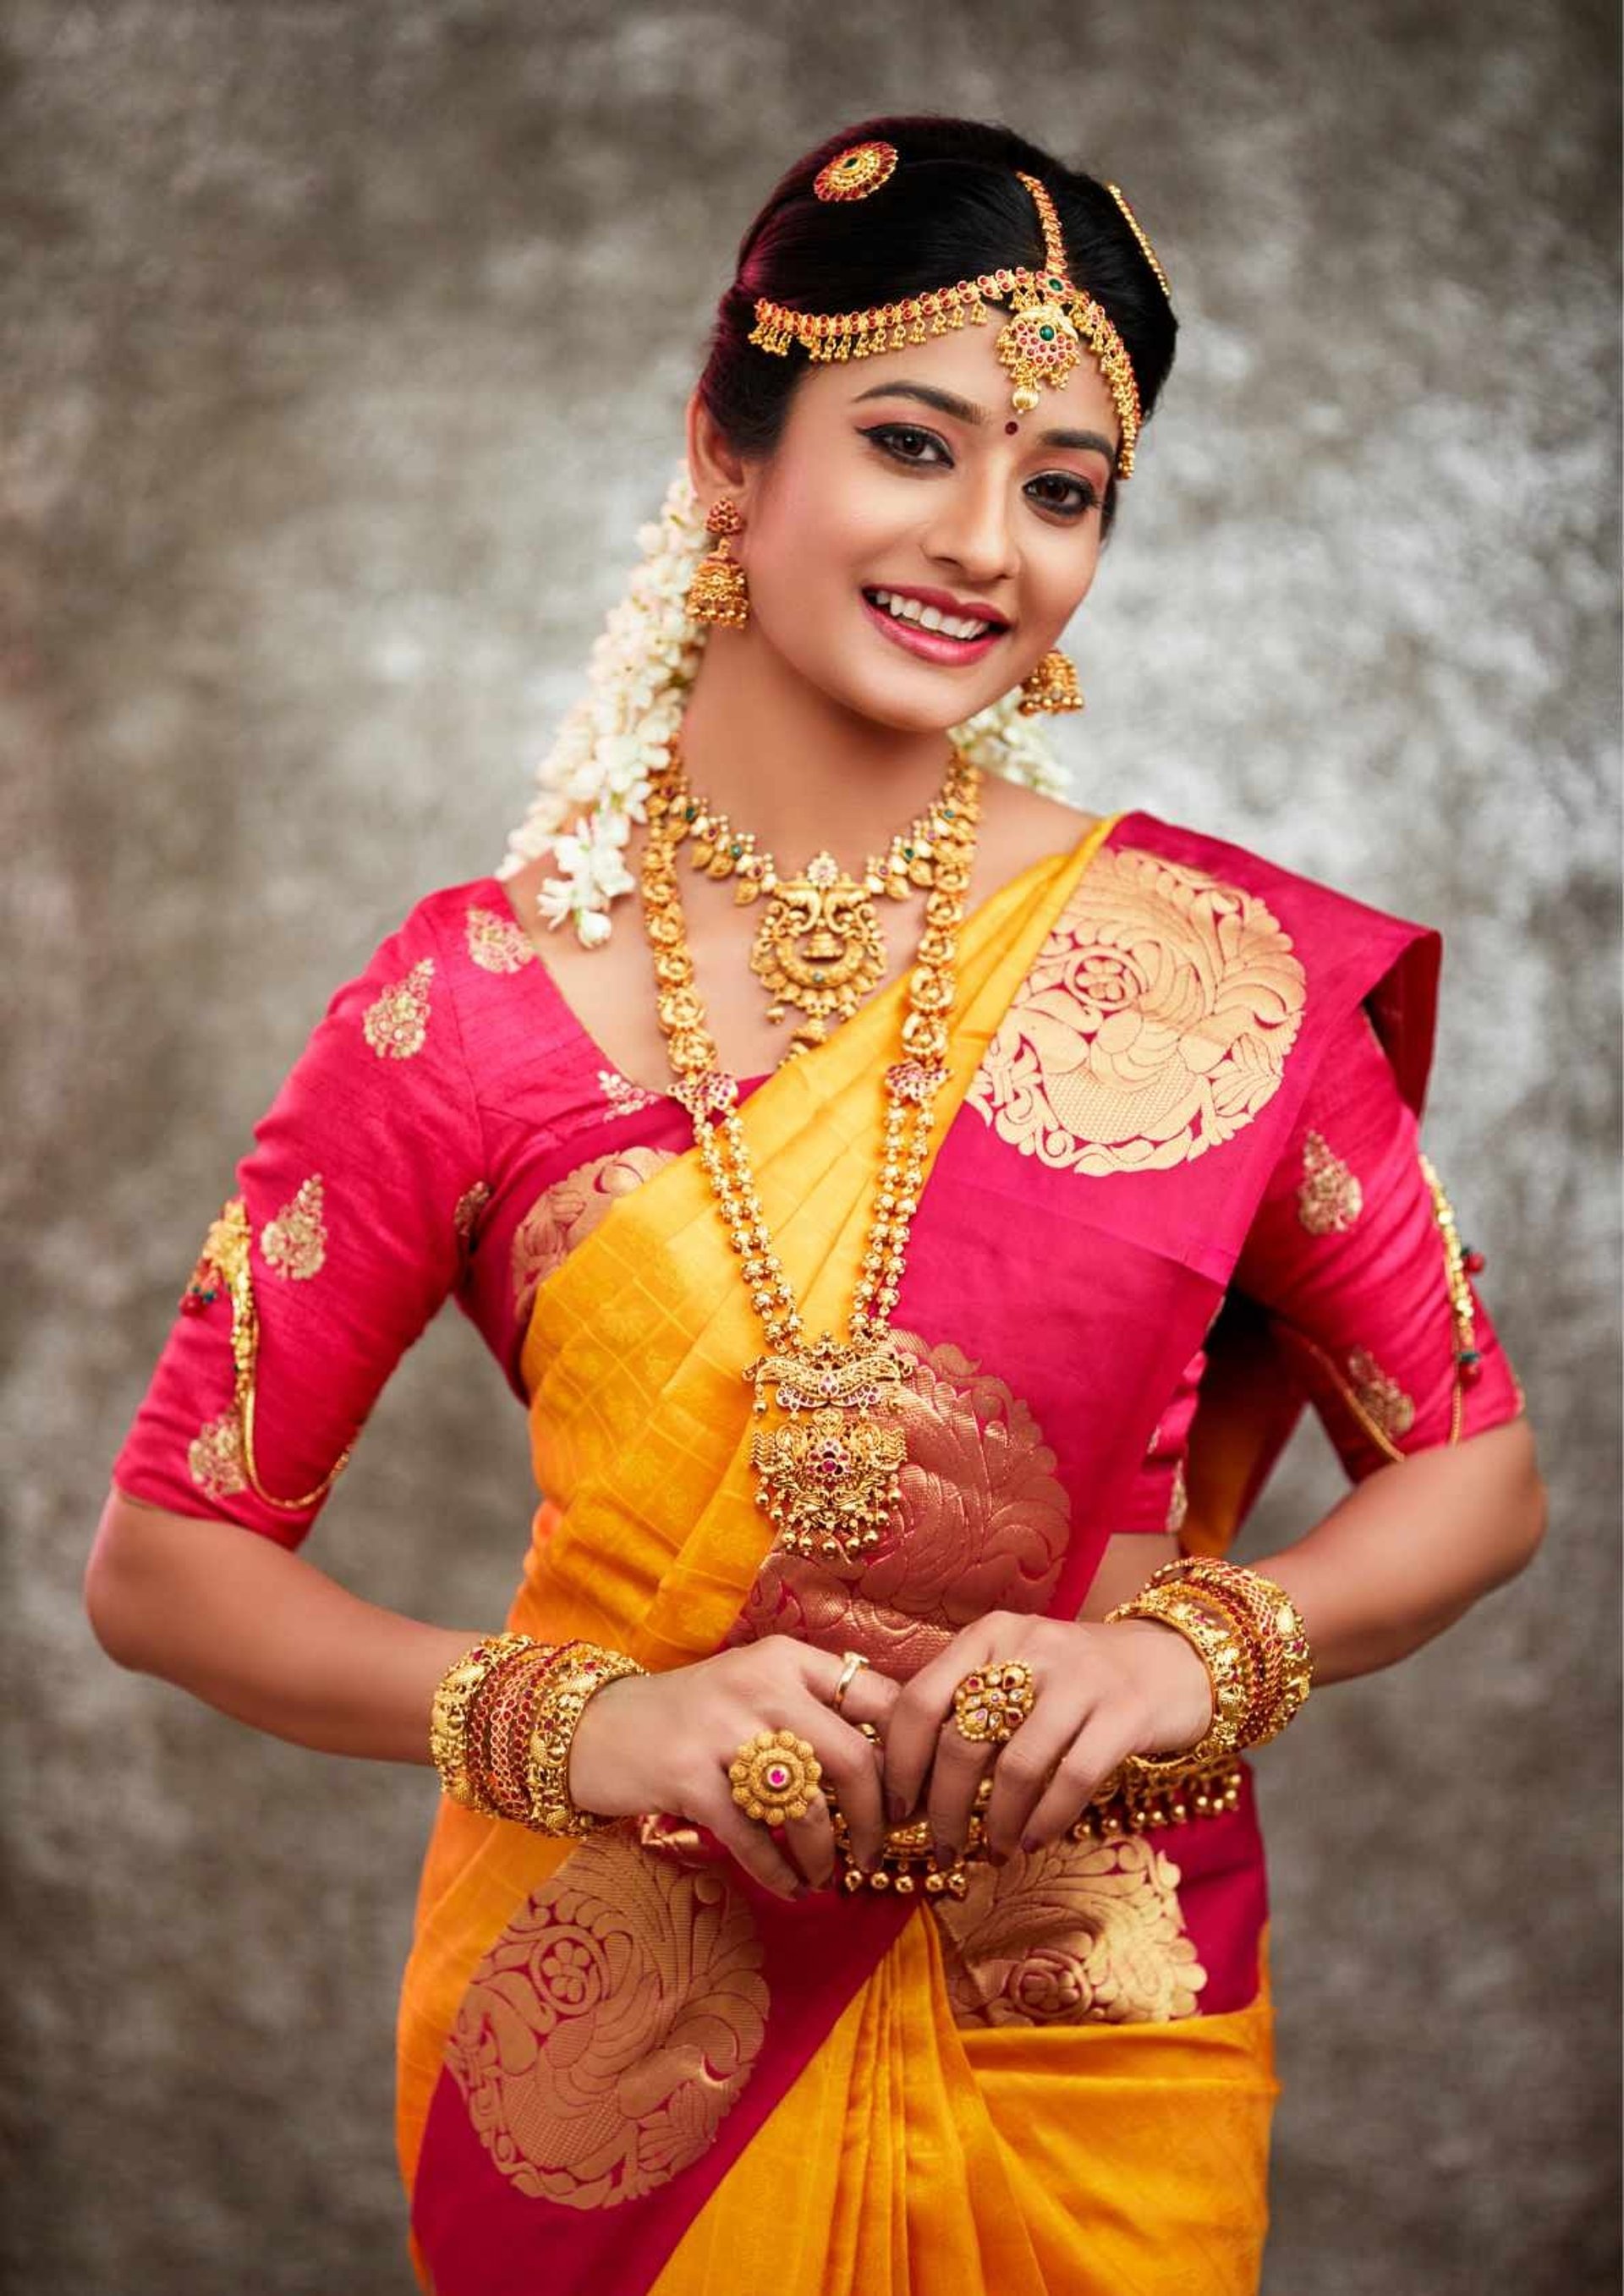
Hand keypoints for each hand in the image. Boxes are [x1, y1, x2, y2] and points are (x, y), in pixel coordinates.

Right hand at [566, 1636, 899, 1900]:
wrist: (598, 1728)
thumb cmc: (694, 1716)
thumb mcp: (754, 1687)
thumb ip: (814, 1709)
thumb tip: (894, 1763)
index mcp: (787, 1659)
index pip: (877, 1696)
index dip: (909, 1752)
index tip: (915, 1797)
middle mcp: (760, 1685)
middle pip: (854, 1757)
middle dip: (878, 1818)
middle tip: (879, 1851)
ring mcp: (722, 1730)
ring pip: (807, 1807)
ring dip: (827, 1855)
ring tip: (829, 1876)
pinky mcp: (689, 1777)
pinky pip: (755, 1839)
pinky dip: (781, 1873)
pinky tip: (791, 1888)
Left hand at [882, 1611, 1214, 1864]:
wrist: (1173, 1661)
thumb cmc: (1073, 1680)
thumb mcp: (1014, 1671)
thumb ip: (961, 1705)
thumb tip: (896, 1769)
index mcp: (989, 1635)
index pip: (920, 1699)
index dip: (902, 1762)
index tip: (899, 1810)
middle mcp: (1029, 1647)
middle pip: (963, 1741)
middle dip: (946, 1810)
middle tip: (944, 1851)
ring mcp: (1080, 1677)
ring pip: (1017, 1766)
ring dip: (997, 1824)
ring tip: (992, 1853)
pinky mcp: (1125, 1711)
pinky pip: (1074, 1778)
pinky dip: (1047, 1820)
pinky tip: (1035, 1842)